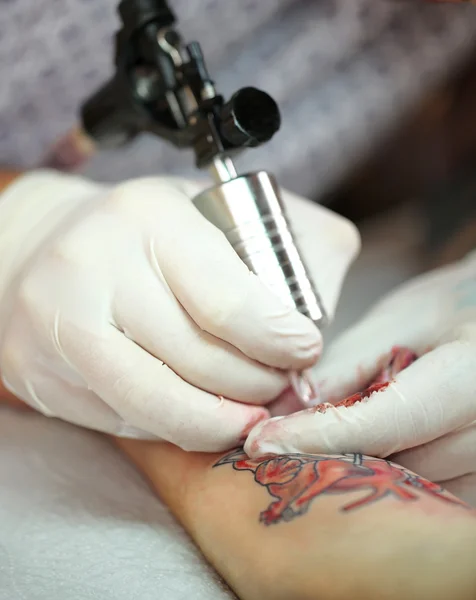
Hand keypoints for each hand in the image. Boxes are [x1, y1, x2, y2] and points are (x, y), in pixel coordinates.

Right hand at [0, 171, 358, 450]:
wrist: (45, 246)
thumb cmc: (147, 235)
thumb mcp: (218, 210)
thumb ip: (293, 244)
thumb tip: (321, 313)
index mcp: (148, 217)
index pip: (227, 303)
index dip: (278, 340)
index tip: (303, 350)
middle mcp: (93, 266)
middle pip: (199, 361)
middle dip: (258, 386)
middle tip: (279, 384)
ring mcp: (57, 324)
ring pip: (159, 405)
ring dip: (220, 422)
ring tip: (248, 414)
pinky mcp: (40, 373)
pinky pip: (126, 422)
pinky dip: (174, 426)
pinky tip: (197, 411)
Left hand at [245, 251, 475, 504]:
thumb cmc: (454, 308)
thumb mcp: (400, 323)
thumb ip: (345, 370)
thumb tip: (283, 412)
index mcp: (472, 379)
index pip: (380, 424)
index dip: (313, 436)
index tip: (260, 442)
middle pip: (388, 468)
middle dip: (325, 460)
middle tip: (272, 450)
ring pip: (402, 492)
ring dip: (353, 474)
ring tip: (310, 451)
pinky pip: (424, 499)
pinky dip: (383, 483)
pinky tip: (357, 458)